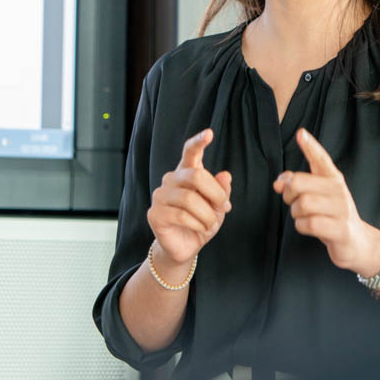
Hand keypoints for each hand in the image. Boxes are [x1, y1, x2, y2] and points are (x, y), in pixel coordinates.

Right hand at [148, 129, 232, 268]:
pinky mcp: (155, 213)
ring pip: (190, 199)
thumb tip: (225, 175)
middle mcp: (171, 179)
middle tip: (224, 207)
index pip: (190, 152)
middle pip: (196, 175)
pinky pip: (182, 216)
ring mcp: (160, 196)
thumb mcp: (217, 206)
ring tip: (210, 223)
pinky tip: (199, 229)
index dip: (199, 142)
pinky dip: (198, 224)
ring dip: (207, 215)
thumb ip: (221, 190)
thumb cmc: (201, 222)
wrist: (185, 247)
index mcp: (186, 172)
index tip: (209, 133)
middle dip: (215, 194)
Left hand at [274, 128, 379, 276]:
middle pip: (298, 183)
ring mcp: (341, 209)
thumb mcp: (318, 196)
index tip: (301, 133)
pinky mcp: (341, 229)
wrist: (357, 242)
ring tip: (304, 216)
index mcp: (333, 178)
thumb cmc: (332, 215)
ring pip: (302, 204)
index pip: (321, 159)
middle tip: (293, 202)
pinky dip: (302, 226)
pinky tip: (309, 227)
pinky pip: (309, 223)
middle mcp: (339, 190)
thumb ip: (298, 184)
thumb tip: (278, 182)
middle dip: (288, 194)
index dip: (310, 146)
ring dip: (295, 213)